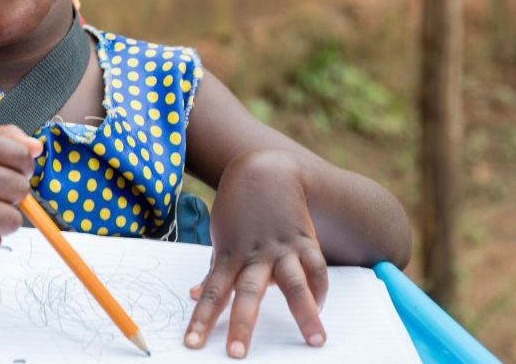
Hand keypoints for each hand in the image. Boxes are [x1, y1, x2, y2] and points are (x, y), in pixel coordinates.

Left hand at [185, 149, 327, 357]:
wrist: (265, 170)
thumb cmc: (239, 209)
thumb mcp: (221, 236)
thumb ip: (214, 268)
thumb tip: (195, 294)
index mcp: (229, 256)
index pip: (211, 293)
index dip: (202, 319)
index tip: (193, 344)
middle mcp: (254, 255)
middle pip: (247, 293)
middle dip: (242, 324)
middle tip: (237, 353)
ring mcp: (281, 248)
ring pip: (293, 283)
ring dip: (304, 313)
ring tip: (316, 340)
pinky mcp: (304, 240)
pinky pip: (317, 267)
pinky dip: (321, 289)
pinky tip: (322, 309)